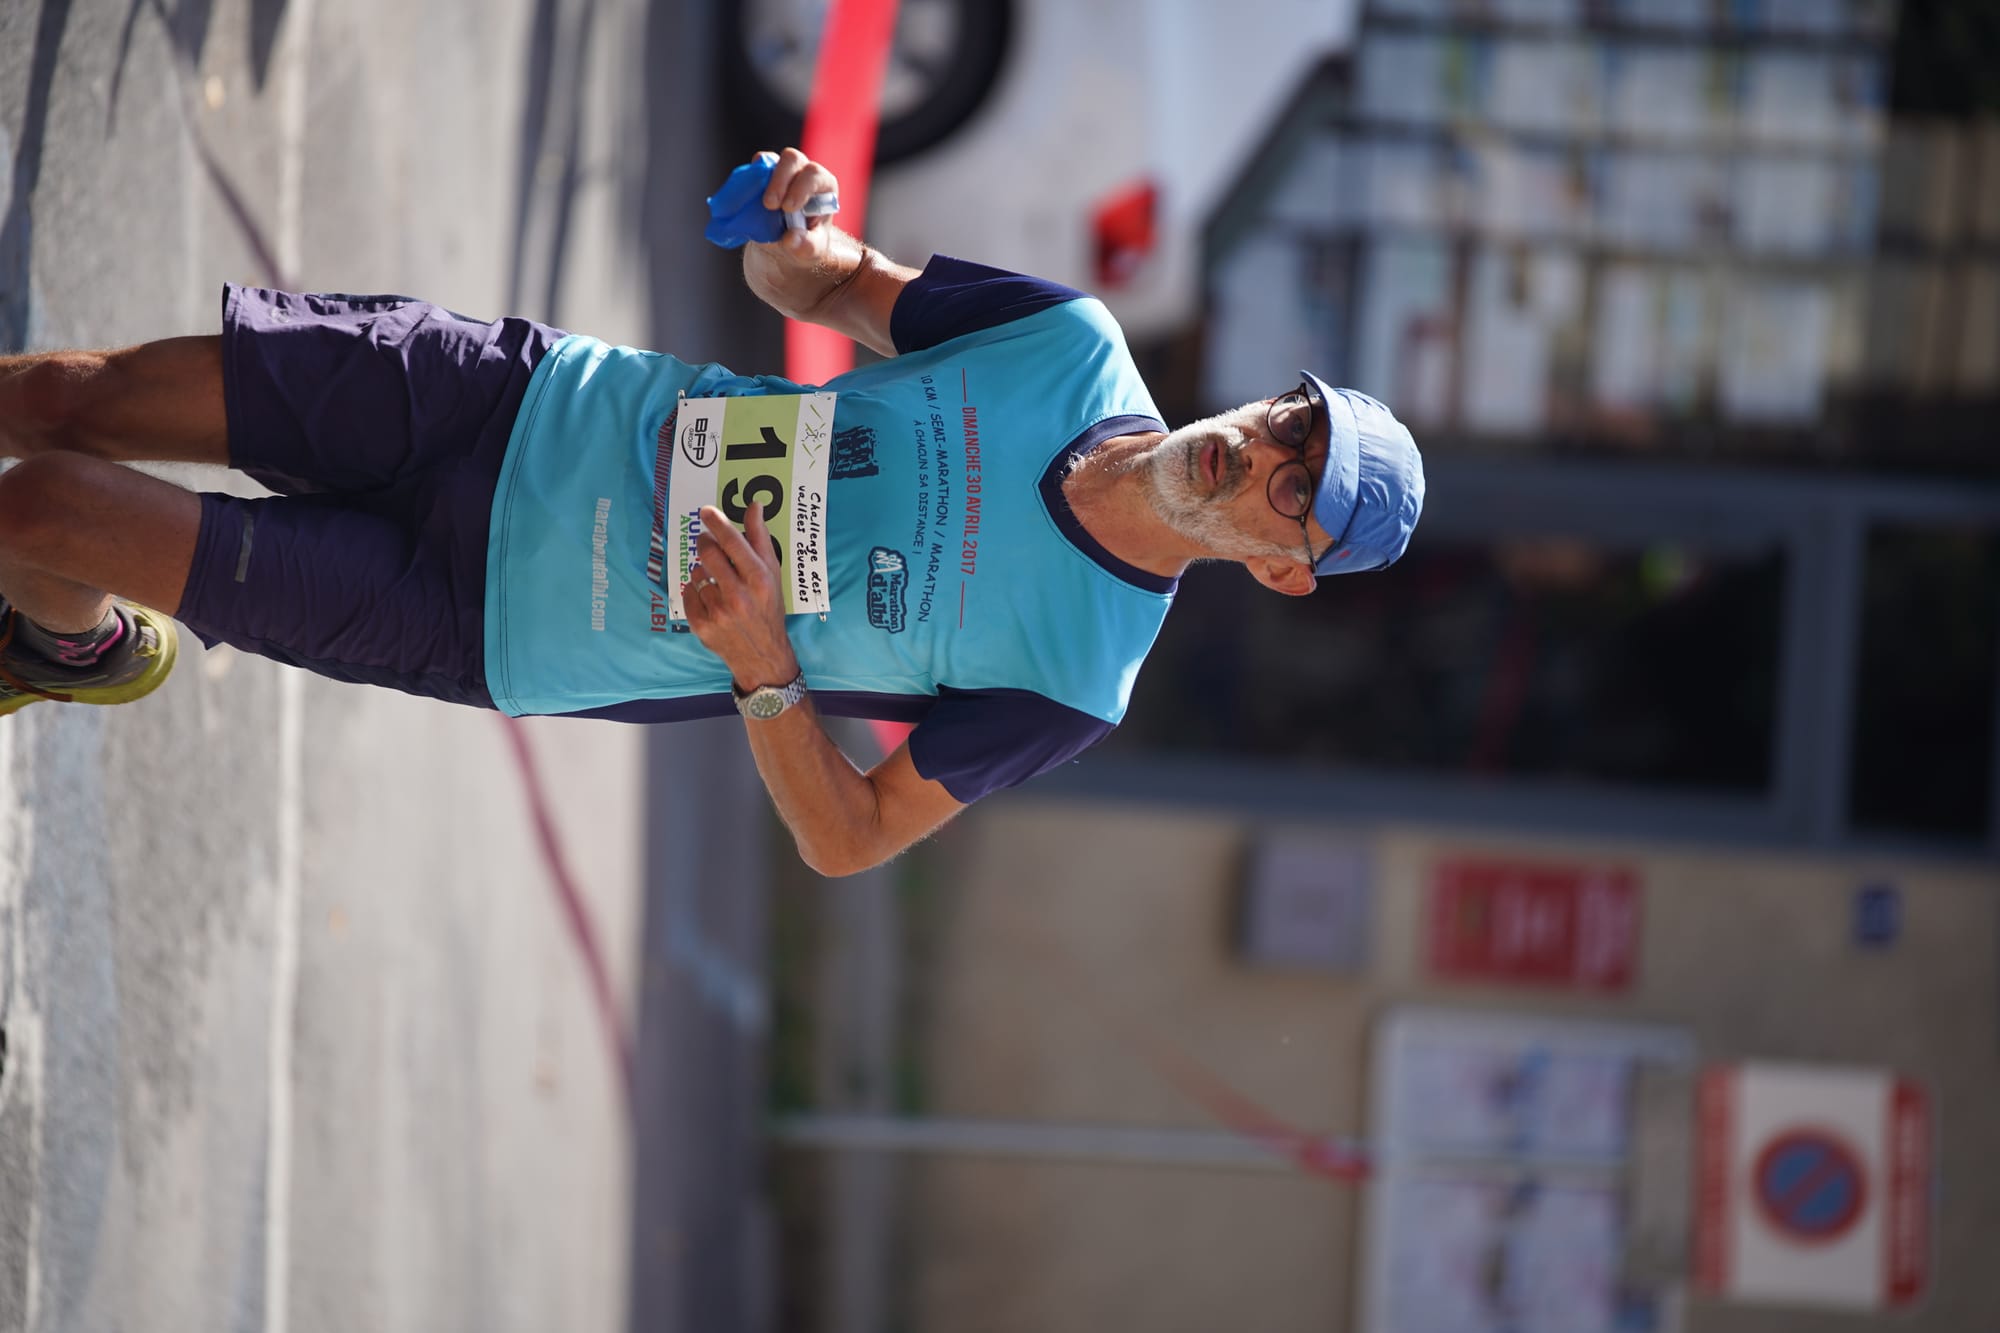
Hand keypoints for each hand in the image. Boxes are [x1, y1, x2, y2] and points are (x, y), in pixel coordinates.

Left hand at [683, 502, 800, 691]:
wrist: (763, 655)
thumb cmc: (768, 609)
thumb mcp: (772, 574)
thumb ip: (760, 539)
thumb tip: (754, 505)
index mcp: (759, 579)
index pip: (734, 542)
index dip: (718, 523)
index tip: (706, 511)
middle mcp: (739, 595)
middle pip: (708, 554)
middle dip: (705, 544)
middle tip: (706, 543)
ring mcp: (719, 612)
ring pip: (696, 574)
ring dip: (703, 572)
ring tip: (717, 583)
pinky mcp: (702, 626)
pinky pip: (688, 594)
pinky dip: (695, 593)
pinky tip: (710, 600)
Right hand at [751, 147, 838, 265]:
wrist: (786, 241)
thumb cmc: (805, 240)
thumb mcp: (811, 249)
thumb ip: (806, 245)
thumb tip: (791, 238)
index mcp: (823, 186)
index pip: (815, 176)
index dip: (801, 188)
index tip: (788, 208)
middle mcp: (804, 172)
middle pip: (793, 160)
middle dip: (780, 181)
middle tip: (770, 205)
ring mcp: (783, 170)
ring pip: (773, 159)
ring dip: (763, 180)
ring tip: (760, 204)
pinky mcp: (765, 173)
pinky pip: (756, 166)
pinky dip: (750, 177)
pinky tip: (746, 194)